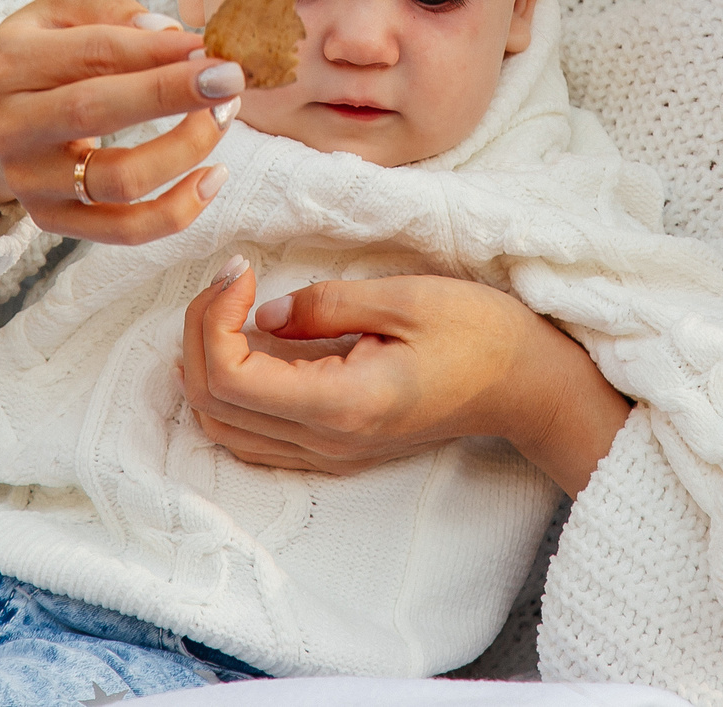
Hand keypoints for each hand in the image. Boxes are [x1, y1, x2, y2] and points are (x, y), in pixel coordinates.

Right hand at [0, 0, 243, 241]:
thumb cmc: (41, 52)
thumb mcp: (60, 11)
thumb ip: (111, 10)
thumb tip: (167, 33)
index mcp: (7, 63)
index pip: (93, 52)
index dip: (158, 49)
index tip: (208, 46)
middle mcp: (9, 125)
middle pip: (98, 111)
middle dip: (174, 94)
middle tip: (231, 79)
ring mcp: (27, 180)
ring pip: (118, 179)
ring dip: (186, 149)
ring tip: (223, 117)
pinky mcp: (49, 220)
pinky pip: (123, 230)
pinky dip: (177, 211)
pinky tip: (213, 177)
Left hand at [175, 260, 632, 494]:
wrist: (524, 384)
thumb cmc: (477, 334)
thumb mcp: (404, 298)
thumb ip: (324, 306)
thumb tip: (261, 312)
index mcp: (342, 404)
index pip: (229, 378)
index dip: (212, 317)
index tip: (240, 268)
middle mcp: (325, 442)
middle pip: (211, 406)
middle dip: (197, 334)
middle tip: (226, 279)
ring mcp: (327, 454)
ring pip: (222, 427)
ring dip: (204, 365)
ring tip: (226, 307)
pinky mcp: (332, 449)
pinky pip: (251, 435)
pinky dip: (227, 391)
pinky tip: (244, 344)